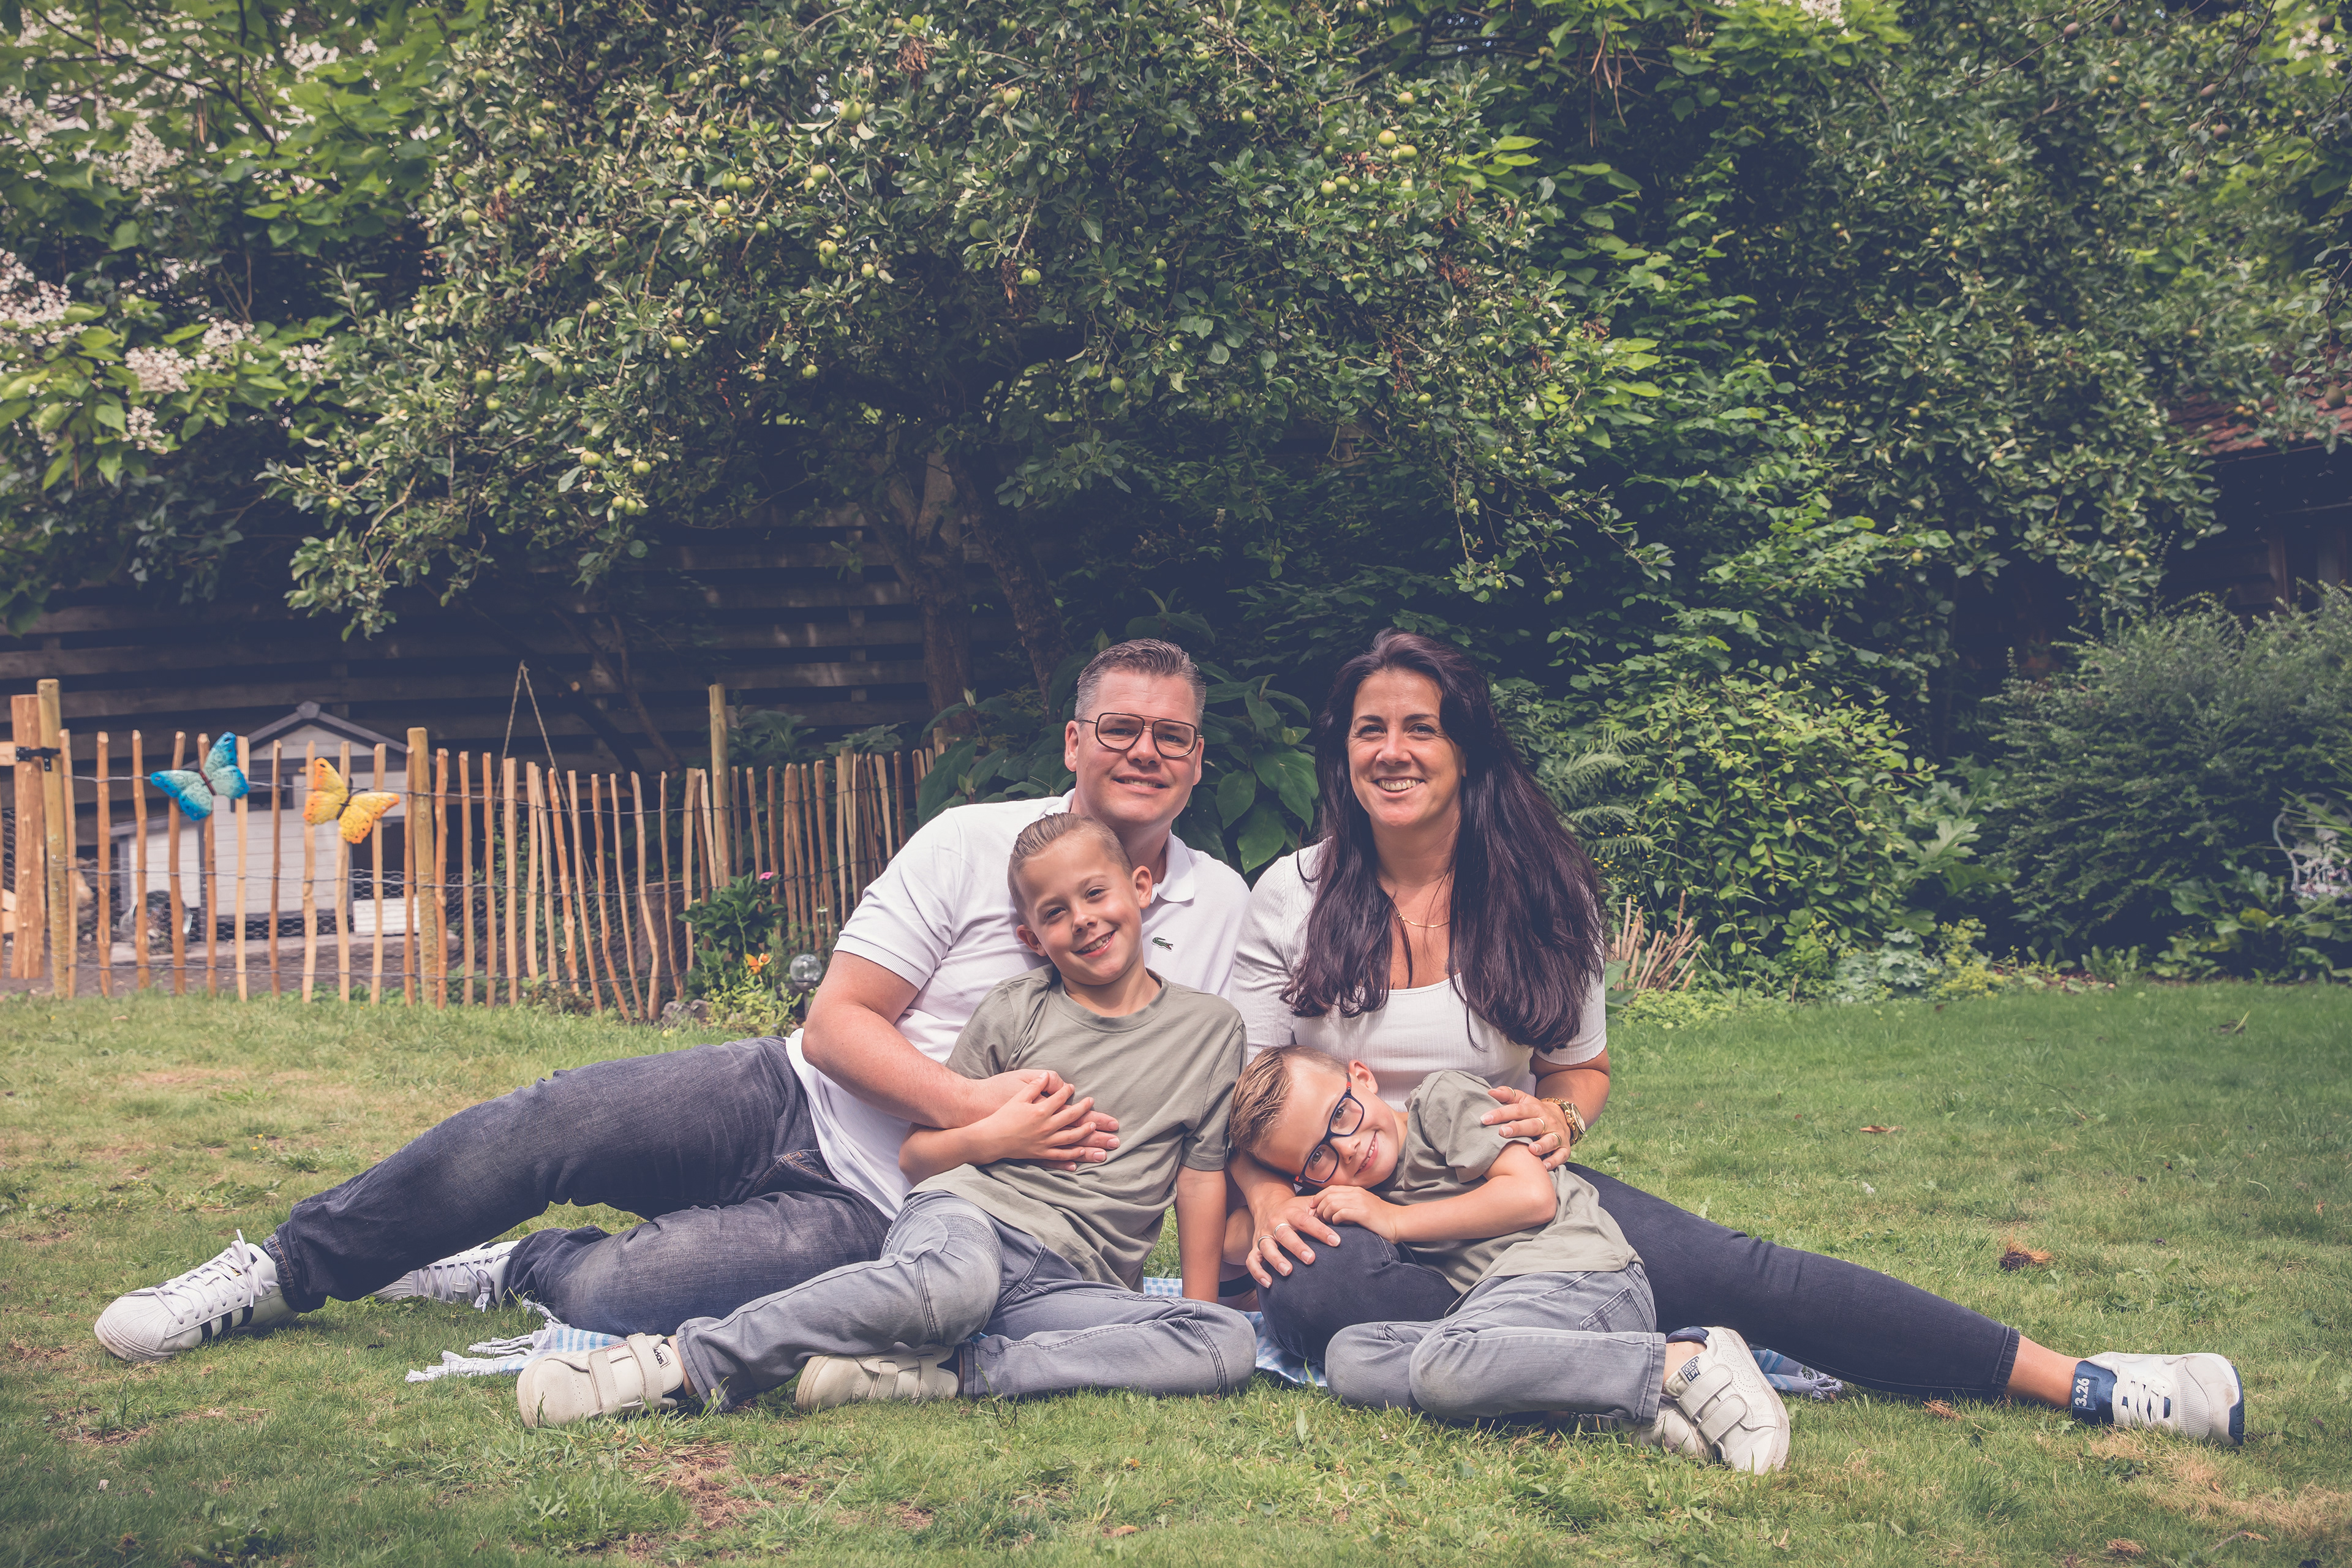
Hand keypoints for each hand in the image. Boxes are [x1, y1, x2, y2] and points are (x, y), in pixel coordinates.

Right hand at [970, 1075, 1110, 1168]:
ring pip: (1071, 1140)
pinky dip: (1070, 1158)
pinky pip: (1058, 1157)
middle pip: (1075, 1121)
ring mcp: (1043, 1143)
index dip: (1072, 1094)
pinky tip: (1079, 1158)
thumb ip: (1034, 1084)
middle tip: (1111, 1120)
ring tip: (1098, 1133)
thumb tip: (1049, 1076)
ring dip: (1088, 1138)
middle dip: (1095, 1119)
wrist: (987, 1137)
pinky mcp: (1038, 1154)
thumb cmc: (1000, 1113)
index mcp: (1041, 1110)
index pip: (1063, 1100)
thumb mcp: (1016, 1093)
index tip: (1078, 1090)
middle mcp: (1046, 1127)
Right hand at [1242, 1185, 1341, 1287]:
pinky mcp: (1255, 1247)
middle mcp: (1275, 1223)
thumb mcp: (1308, 1205)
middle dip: (1297, 1247)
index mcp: (1291, 1212)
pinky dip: (1258, 1272)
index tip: (1337, 1242)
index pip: (1307, 1221)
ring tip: (1288, 1271)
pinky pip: (1251, 1261)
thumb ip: (1324, 1212)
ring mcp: (1263, 1236)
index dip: (1322, 1231)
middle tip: (1311, 1259)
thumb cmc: (1295, 1209)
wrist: (1268, 1204)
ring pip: (1266, 1248)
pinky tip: (1269, 1283)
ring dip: (1276, 1260)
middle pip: (1284, 1234)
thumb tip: (1348, 1219)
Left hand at [1305, 1184, 1401, 1241]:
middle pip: (1328, 1195)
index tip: (1313, 1207)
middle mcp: (1356, 1193)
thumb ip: (1349, 1205)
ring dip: (1326, 1214)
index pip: (1330, 1189)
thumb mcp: (1363, 1207)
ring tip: (1327, 1222)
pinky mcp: (1363, 1213)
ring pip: (1332, 1203)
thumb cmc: (1380, 1218)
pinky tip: (1337, 1224)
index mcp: (1356, 1191)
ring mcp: (1360, 1202)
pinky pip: (1341, 1213)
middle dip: (1319, 1207)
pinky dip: (1335, 1219)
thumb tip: (1331, 1211)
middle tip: (1318, 1218)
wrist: (1399, 1222)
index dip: (1318, 1197)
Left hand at [1482, 1086, 1572, 1169]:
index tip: (1485, 1118)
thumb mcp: (1523, 1100)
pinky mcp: (1564, 1148)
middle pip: (1533, 1125)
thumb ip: (1507, 1095)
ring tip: (1531, 1149)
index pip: (1517, 1109)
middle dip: (1518, 1128)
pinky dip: (1554, 1161)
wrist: (1562, 1118)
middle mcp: (1547, 1121)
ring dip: (1542, 1145)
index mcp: (1535, 1109)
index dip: (1501, 1113)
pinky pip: (1561, 1155)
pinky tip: (1544, 1166)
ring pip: (1550, 1139)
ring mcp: (1557, 1135)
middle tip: (1502, 1132)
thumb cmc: (1534, 1112)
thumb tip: (1490, 1092)